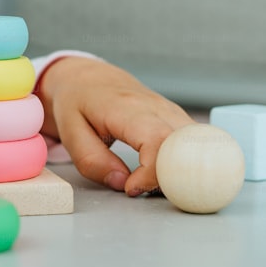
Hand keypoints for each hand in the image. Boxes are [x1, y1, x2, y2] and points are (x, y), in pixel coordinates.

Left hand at [36, 57, 193, 196]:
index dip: (151, 172)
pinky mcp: (176, 118)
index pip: (157, 140)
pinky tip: (164, 172)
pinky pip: (192, 142)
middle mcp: (156, 107)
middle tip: (148, 190)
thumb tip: (121, 183)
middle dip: (173, 177)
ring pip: (195, 144)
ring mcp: (170, 111)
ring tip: (154, 181)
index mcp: (128, 108)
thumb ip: (92, 161)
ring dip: (181, 170)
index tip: (132, 188)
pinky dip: (184, 162)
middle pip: (185, 145)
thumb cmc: (78, 101)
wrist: (89, 76)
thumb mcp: (71, 132)